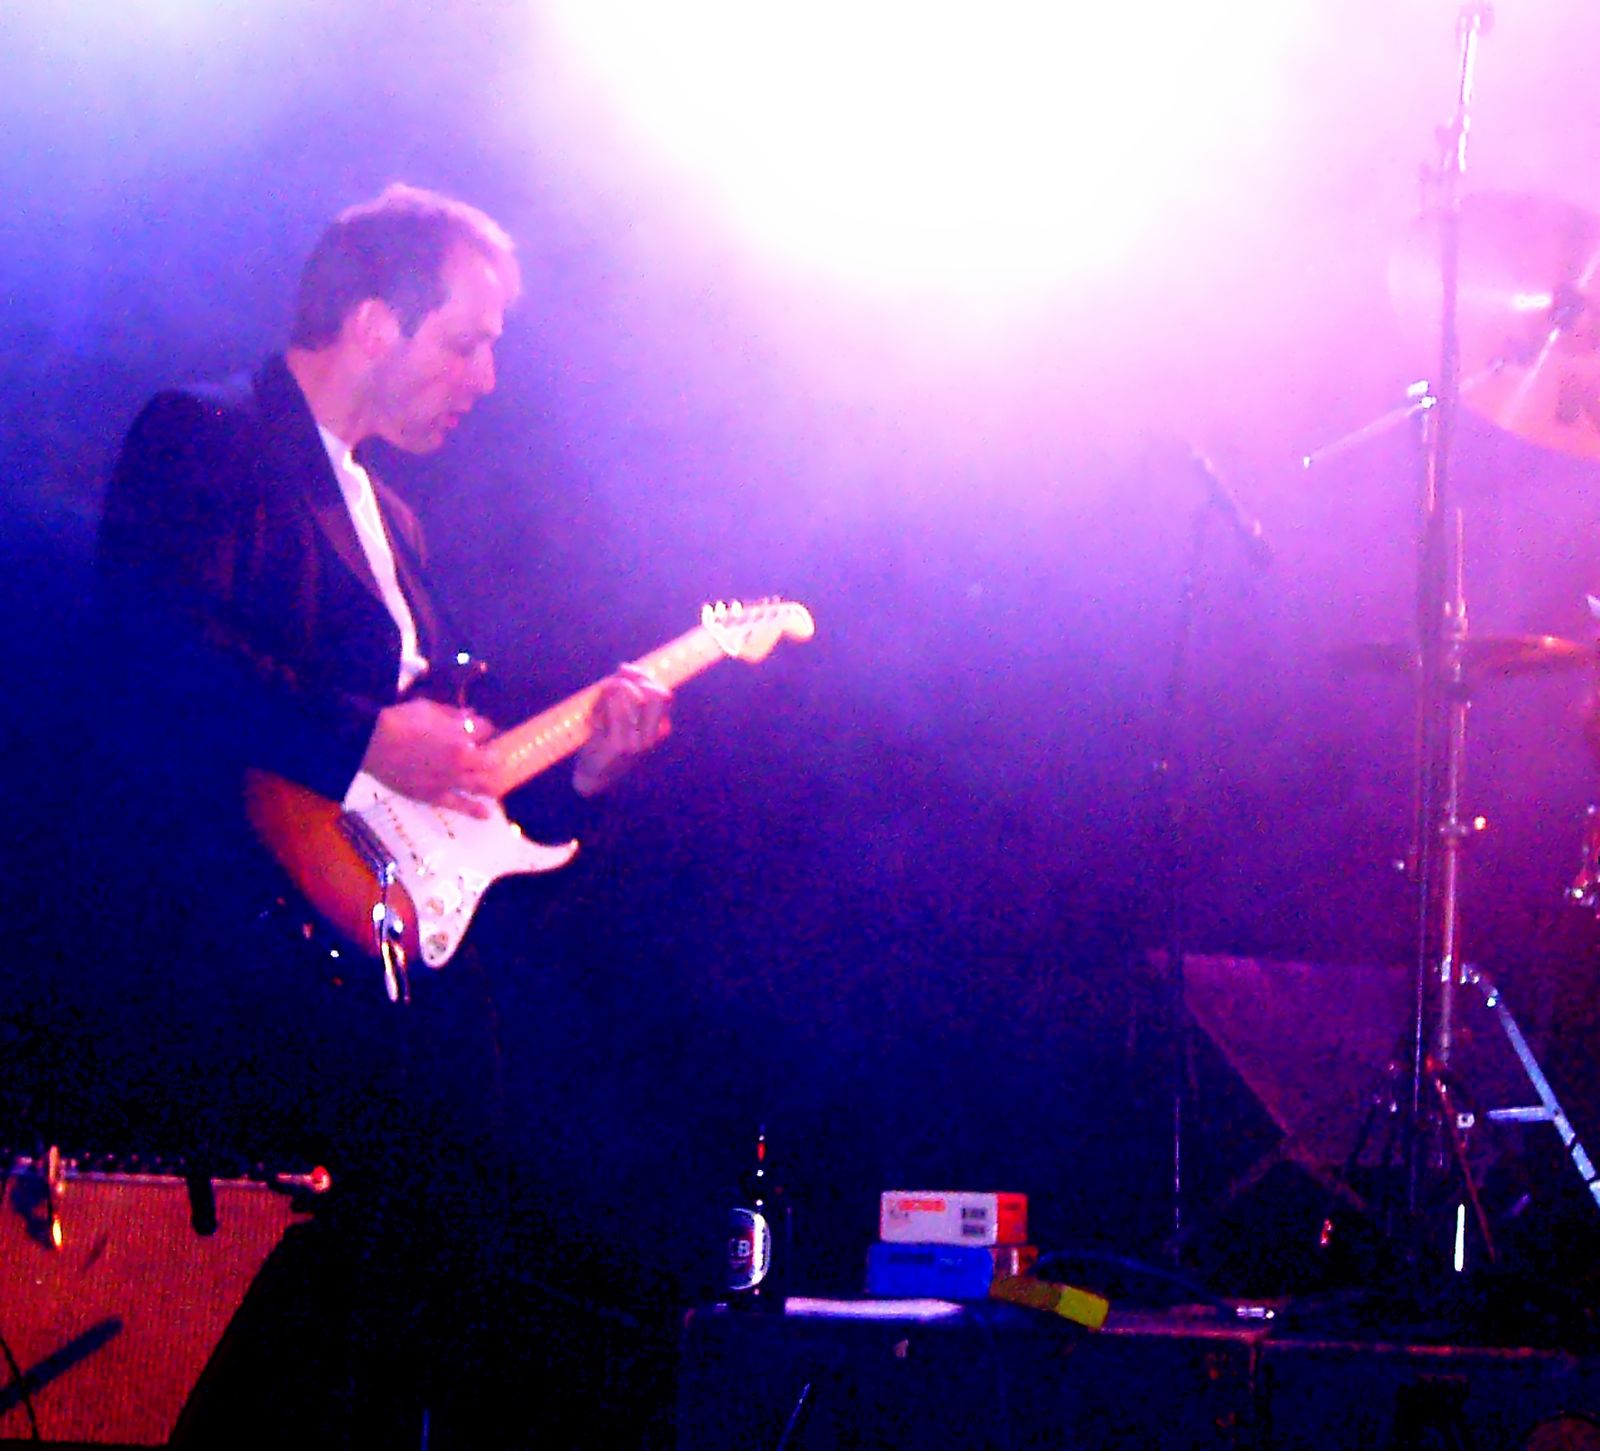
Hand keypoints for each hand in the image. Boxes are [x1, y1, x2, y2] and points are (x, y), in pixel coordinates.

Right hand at [359, 698, 498, 816]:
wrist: (373, 743)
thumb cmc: (400, 721)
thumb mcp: (429, 708)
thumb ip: (453, 714)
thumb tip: (470, 716)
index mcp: (461, 735)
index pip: (487, 730)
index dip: (486, 729)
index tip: (482, 730)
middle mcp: (462, 759)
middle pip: (491, 760)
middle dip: (493, 756)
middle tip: (490, 756)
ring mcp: (450, 780)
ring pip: (482, 785)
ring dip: (491, 783)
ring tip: (496, 785)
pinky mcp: (435, 796)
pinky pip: (460, 806)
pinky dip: (475, 810)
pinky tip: (487, 814)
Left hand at [572, 665, 671, 796]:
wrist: (593, 774)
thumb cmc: (605, 739)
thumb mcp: (619, 714)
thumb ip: (625, 690)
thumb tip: (625, 668)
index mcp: (658, 728)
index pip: (663, 694)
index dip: (644, 676)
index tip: (623, 671)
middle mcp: (653, 735)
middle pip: (655, 694)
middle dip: (634, 680)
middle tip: (613, 682)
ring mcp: (638, 741)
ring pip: (633, 697)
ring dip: (612, 691)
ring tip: (599, 703)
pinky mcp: (619, 745)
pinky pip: (617, 711)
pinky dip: (603, 704)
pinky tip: (594, 716)